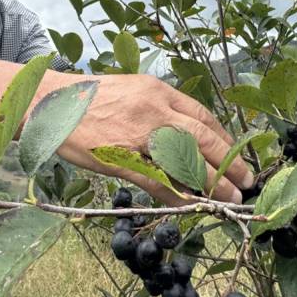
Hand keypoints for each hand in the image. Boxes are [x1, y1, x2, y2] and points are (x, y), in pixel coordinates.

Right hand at [55, 74, 253, 204]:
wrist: (50, 103)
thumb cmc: (89, 99)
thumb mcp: (131, 91)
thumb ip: (157, 108)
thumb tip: (183, 132)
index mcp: (158, 91)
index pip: (202, 116)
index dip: (224, 138)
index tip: (236, 155)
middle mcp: (154, 109)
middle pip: (203, 138)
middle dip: (229, 162)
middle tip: (246, 181)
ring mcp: (138, 134)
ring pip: (186, 161)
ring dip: (211, 182)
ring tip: (229, 199)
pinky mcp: (122, 157)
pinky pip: (157, 180)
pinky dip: (177, 195)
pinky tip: (191, 205)